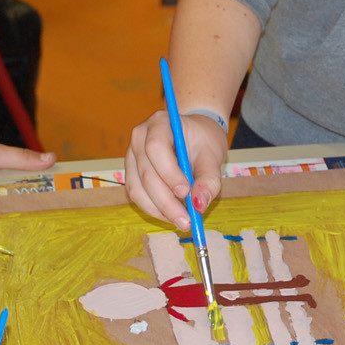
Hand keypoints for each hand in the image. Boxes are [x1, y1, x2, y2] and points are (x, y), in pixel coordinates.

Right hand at [124, 110, 227, 229]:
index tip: (186, 192)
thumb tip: (199, 204)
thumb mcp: (212, 154)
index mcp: (159, 123)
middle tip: (187, 220)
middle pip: (146, 173)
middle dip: (166, 201)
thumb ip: (209, 179)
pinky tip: (172, 215)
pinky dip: (154, 209)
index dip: (168, 172)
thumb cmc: (203, 140)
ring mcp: (131, 156)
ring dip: (159, 210)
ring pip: (138, 189)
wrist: (194, 135)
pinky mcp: (131, 173)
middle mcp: (139, 138)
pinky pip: (137, 195)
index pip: (156, 148)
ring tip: (182, 221)